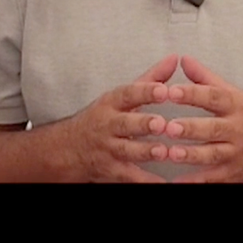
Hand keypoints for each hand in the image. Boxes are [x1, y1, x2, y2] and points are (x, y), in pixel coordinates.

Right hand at [61, 54, 178, 182]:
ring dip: (145, 151)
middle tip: (161, 123)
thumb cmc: (102, 118)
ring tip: (163, 152)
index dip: (145, 92)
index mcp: (112, 103)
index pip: (128, 94)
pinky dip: (146, 181)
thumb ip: (150, 79)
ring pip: (127, 150)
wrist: (68, 149)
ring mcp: (108, 149)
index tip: (163, 90)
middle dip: (143, 123)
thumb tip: (174, 59)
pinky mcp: (112, 170)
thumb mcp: (121, 96)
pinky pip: (130, 176)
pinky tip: (163, 183)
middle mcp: (108, 125)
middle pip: (125, 123)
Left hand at [160, 56, 242, 182]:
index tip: (172, 91)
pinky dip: (196, 182)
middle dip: (191, 128)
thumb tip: (184, 59)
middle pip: (213, 128)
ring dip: (191, 155)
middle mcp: (238, 130)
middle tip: (168, 126)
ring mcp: (236, 154)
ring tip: (171, 153)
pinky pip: (213, 180)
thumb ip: (207, 79)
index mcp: (237, 106)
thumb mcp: (237, 95)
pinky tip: (177, 183)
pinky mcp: (234, 174)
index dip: (193, 93)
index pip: (214, 97)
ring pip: (212, 155)